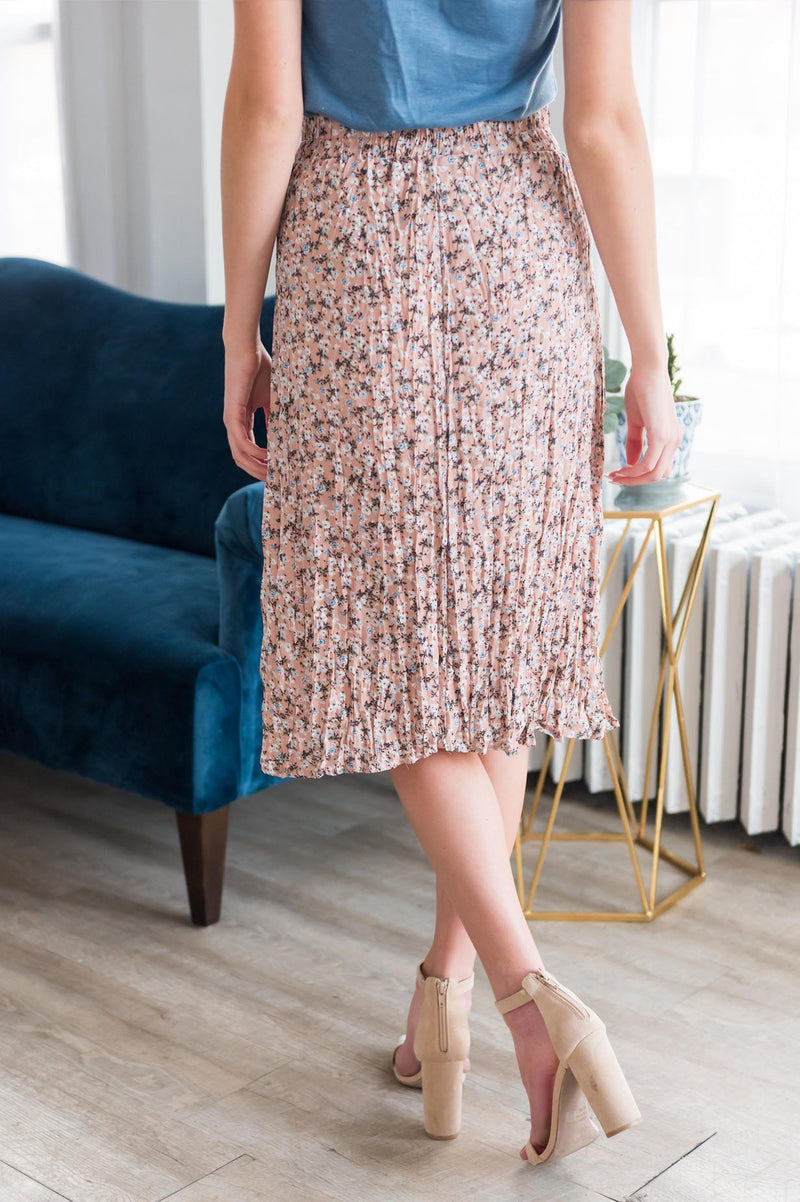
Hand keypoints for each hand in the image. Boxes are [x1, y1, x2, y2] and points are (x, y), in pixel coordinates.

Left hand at [223, 340, 272, 479]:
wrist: (247, 349)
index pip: (249, 450)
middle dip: (258, 472)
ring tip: (273, 473)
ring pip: (240, 454)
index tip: (277, 473)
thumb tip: (285, 436)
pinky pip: (241, 441)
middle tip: (276, 481)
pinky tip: (267, 457)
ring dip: (256, 467)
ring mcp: (231, 420)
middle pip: (242, 458)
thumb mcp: (272, 399)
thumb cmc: (261, 369)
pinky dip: (254, 452)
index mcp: (243, 421)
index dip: (261, 464)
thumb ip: (275, 417)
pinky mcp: (232, 413)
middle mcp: (234, 424)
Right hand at [607, 363, 681, 485]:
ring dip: (633, 479)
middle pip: (658, 475)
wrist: (648, 370)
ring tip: (614, 476)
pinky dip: (634, 471)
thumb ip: (635, 442)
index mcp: (670, 438)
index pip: (659, 467)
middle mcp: (674, 441)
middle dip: (635, 481)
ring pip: (654, 474)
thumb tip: (631, 462)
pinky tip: (621, 469)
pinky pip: (648, 464)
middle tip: (613, 478)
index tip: (618, 473)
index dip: (639, 476)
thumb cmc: (642, 390)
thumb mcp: (637, 421)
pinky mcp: (661, 436)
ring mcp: (670, 440)